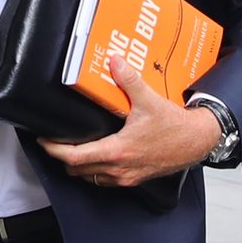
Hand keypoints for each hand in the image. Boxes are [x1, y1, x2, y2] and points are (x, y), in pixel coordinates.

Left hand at [38, 52, 219, 188]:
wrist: (197, 142)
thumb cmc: (175, 126)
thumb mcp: (149, 100)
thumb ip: (128, 81)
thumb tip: (115, 62)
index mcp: (117, 151)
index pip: (74, 157)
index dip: (54, 150)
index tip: (44, 140)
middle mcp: (118, 169)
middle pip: (77, 171)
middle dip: (63, 158)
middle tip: (55, 142)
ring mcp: (126, 177)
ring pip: (90, 178)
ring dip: (79, 167)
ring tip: (73, 149)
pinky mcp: (135, 179)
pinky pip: (105, 181)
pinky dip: (95, 172)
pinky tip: (98, 156)